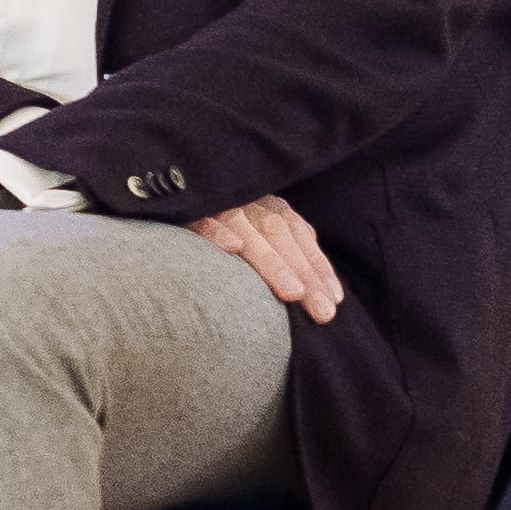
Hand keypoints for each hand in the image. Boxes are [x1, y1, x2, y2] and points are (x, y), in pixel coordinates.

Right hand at [192, 194, 346, 323]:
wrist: (176, 199)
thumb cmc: (221, 229)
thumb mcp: (258, 234)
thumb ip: (286, 249)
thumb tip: (320, 281)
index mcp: (267, 207)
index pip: (299, 236)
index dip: (318, 266)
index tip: (334, 300)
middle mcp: (246, 203)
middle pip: (279, 235)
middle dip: (304, 273)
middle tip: (322, 311)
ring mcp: (217, 206)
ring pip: (247, 229)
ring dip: (271, 261)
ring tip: (292, 292)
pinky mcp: (186, 211)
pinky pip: (203, 221)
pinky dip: (218, 232)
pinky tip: (232, 248)